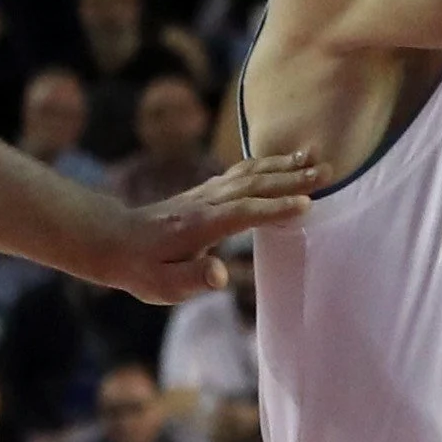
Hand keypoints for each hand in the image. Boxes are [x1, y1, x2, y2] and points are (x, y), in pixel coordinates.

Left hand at [100, 151, 323, 302]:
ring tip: (315, 157)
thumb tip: (219, 275)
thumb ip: (192, 279)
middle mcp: (206, 202)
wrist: (114, 239)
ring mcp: (207, 193)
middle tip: (327, 173)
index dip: (275, 208)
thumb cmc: (142, 268)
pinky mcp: (208, 190)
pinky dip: (267, 163)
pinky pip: (242, 172)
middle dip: (292, 178)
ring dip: (284, 165)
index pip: (244, 213)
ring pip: (250, 173)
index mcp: (200, 226)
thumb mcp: (162, 285)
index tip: (308, 204)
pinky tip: (286, 160)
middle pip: (254, 185)